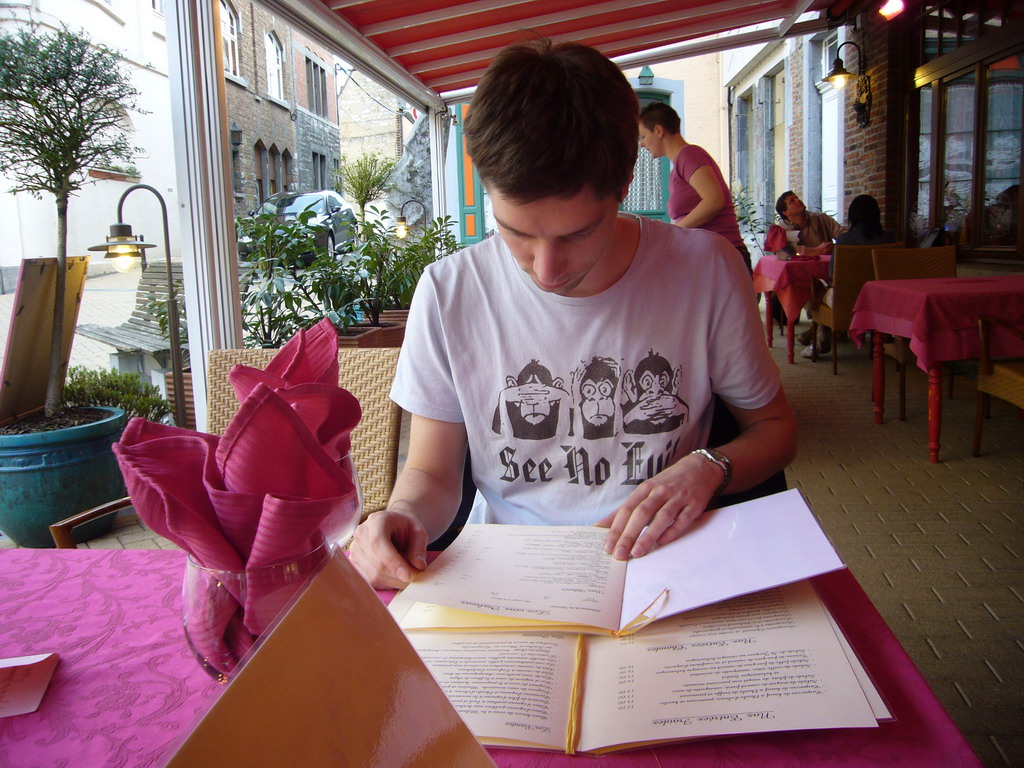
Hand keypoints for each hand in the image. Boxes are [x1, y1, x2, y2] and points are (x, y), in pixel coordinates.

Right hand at [348, 508, 428, 588]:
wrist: (395, 526)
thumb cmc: (406, 528)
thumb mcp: (419, 532)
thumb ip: (419, 548)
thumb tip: (419, 566)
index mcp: (377, 520)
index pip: (378, 542)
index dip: (393, 561)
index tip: (408, 575)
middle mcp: (361, 534)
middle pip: (377, 563)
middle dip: (399, 575)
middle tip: (417, 577)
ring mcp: (355, 550)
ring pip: (374, 576)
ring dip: (395, 581)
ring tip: (408, 573)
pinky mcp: (355, 565)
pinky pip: (371, 581)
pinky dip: (388, 583)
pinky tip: (397, 575)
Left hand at [596, 452, 722, 559]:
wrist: (700, 468)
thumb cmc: (668, 483)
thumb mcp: (646, 490)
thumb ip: (628, 508)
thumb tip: (603, 526)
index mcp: (646, 488)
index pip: (627, 509)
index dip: (616, 528)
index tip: (607, 546)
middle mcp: (660, 491)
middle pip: (641, 514)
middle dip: (628, 535)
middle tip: (619, 554)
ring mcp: (678, 497)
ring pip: (661, 517)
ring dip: (648, 536)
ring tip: (637, 553)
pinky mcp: (694, 505)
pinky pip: (682, 520)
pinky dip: (672, 531)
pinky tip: (662, 543)